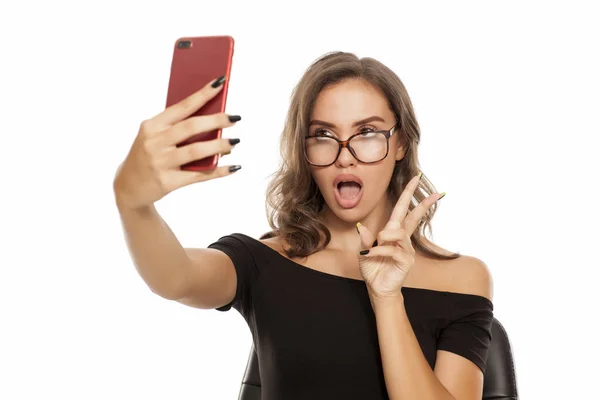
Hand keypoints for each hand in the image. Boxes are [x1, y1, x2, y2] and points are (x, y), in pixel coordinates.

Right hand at [113, 76, 241, 210]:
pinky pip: (199, 175)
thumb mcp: (154, 138)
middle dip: (216, 120)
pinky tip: (233, 167)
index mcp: (152, 126)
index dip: (203, 94)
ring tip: (234, 142)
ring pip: (196, 151)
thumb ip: (177, 128)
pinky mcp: (168, 182)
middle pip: (191, 127)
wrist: (128, 188)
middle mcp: (154, 142)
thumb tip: (213, 120)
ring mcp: (160, 163)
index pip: (182, 106)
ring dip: (219, 145)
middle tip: (234, 118)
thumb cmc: (148, 156)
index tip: (221, 83)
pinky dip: (219, 171)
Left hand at [356, 173, 444, 298]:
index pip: (403, 211)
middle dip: (422, 203)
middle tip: (434, 191)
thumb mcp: (364, 251)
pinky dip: (379, 250)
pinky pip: (393, 250)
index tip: (416, 180)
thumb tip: (362, 226)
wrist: (377, 288)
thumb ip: (365, 239)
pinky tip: (371, 254)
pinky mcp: (406, 261)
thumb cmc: (373, 268)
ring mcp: (406, 250)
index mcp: (392, 233)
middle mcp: (402, 239)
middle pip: (413, 217)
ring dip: (385, 236)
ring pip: (398, 233)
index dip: (409, 195)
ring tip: (375, 245)